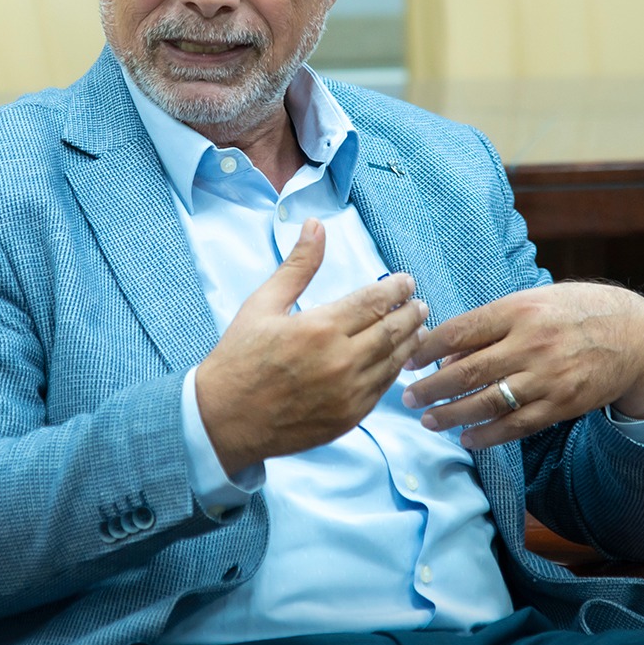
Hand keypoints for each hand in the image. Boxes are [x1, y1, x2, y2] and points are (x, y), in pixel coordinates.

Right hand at [195, 219, 429, 473]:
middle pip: (392, 330)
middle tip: (419, 303)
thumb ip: (297, 266)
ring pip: (394, 362)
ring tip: (419, 328)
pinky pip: (382, 390)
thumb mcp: (263, 304)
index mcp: (320, 327)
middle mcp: (340, 361)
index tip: (406, 281)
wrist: (224, 419)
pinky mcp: (348, 418)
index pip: (374, 301)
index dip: (396, 288)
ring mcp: (347, 394)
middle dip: (411, 313)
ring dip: (411, 341)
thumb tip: (316, 225)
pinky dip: (395, 371)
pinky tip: (398, 360)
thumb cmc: (240, 358)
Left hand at [400, 283, 643, 449]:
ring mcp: (546, 377)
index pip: (461, 330)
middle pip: (468, 370)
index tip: (407, 358)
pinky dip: (488, 435)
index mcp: (519, 310)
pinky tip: (467, 438)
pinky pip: (516, 425)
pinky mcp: (560, 405)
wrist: (633, 334)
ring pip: (488, 402)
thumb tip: (449, 353)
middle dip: (432, 387)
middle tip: (407, 397)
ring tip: (429, 420)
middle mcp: (531, 344)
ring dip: (452, 415)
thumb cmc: (574, 311)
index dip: (428, 347)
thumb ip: (493, 323)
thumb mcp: (533, 300)